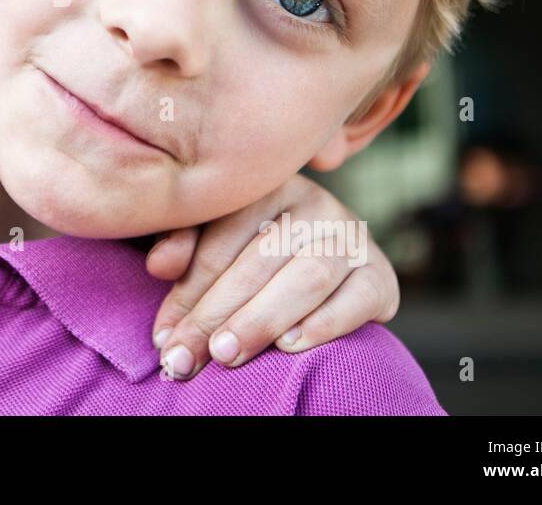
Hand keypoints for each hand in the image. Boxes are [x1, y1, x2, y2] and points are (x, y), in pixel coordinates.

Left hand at [147, 174, 398, 379]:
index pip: (223, 234)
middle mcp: (313, 203)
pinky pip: (358, 298)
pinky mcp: (381, 275)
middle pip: (260, 259)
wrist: (321, 267)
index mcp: (265, 184)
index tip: (162, 335)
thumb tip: (160, 266)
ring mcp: (351, 237)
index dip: (188, 288)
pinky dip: (324, 323)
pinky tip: (289, 346)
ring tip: (226, 354)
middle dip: (215, 314)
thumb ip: (183, 245)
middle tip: (184, 357)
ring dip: (262, 319)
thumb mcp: (212, 239)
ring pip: (307, 277)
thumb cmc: (248, 253)